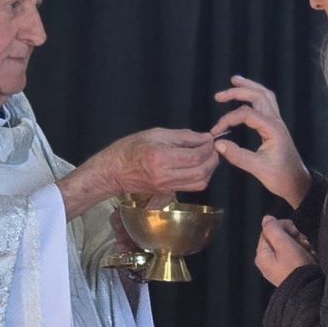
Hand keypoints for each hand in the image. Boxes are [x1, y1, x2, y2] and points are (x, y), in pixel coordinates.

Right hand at [101, 127, 218, 200]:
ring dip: (209, 170)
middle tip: (212, 148)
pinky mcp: (169, 192)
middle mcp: (165, 175)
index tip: (210, 139)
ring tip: (208, 157)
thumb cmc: (131, 148)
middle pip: (201, 171)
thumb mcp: (156, 134)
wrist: (115, 171)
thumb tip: (205, 138)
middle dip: (212, 159)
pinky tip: (199, 166)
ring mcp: (167, 186)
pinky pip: (192, 187)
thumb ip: (183, 136)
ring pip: (200, 182)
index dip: (207, 148)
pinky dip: (201, 176)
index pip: (194, 156)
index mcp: (160, 157)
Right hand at [212, 76, 310, 207]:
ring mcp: (277, 122)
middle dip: (238, 92)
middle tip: (219, 96)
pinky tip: (246, 97)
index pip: (246, 114)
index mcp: (273, 128)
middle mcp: (276, 121)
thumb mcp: (258, 168)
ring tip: (234, 81)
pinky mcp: (275, 127)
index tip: (215, 132)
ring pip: (265, 96)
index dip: (228, 120)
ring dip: (250, 87)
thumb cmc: (280, 177)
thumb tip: (218, 144)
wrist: (297, 183)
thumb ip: (238, 155)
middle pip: (258, 95)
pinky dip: (255, 96)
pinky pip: (266, 104)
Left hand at [254, 214, 315, 288]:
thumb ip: (273, 228)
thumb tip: (267, 219)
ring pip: (289, 244)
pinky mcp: (290, 270)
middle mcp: (268, 262)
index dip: (284, 227)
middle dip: (294, 237)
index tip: (296, 233)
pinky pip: (296, 254)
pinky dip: (304, 253)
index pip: (270, 229)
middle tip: (303, 244)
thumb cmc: (297, 268)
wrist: (310, 289)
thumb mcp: (284, 243)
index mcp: (262, 255)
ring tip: (308, 253)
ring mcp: (279, 267)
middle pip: (280, 237)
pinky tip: (310, 258)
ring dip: (301, 244)